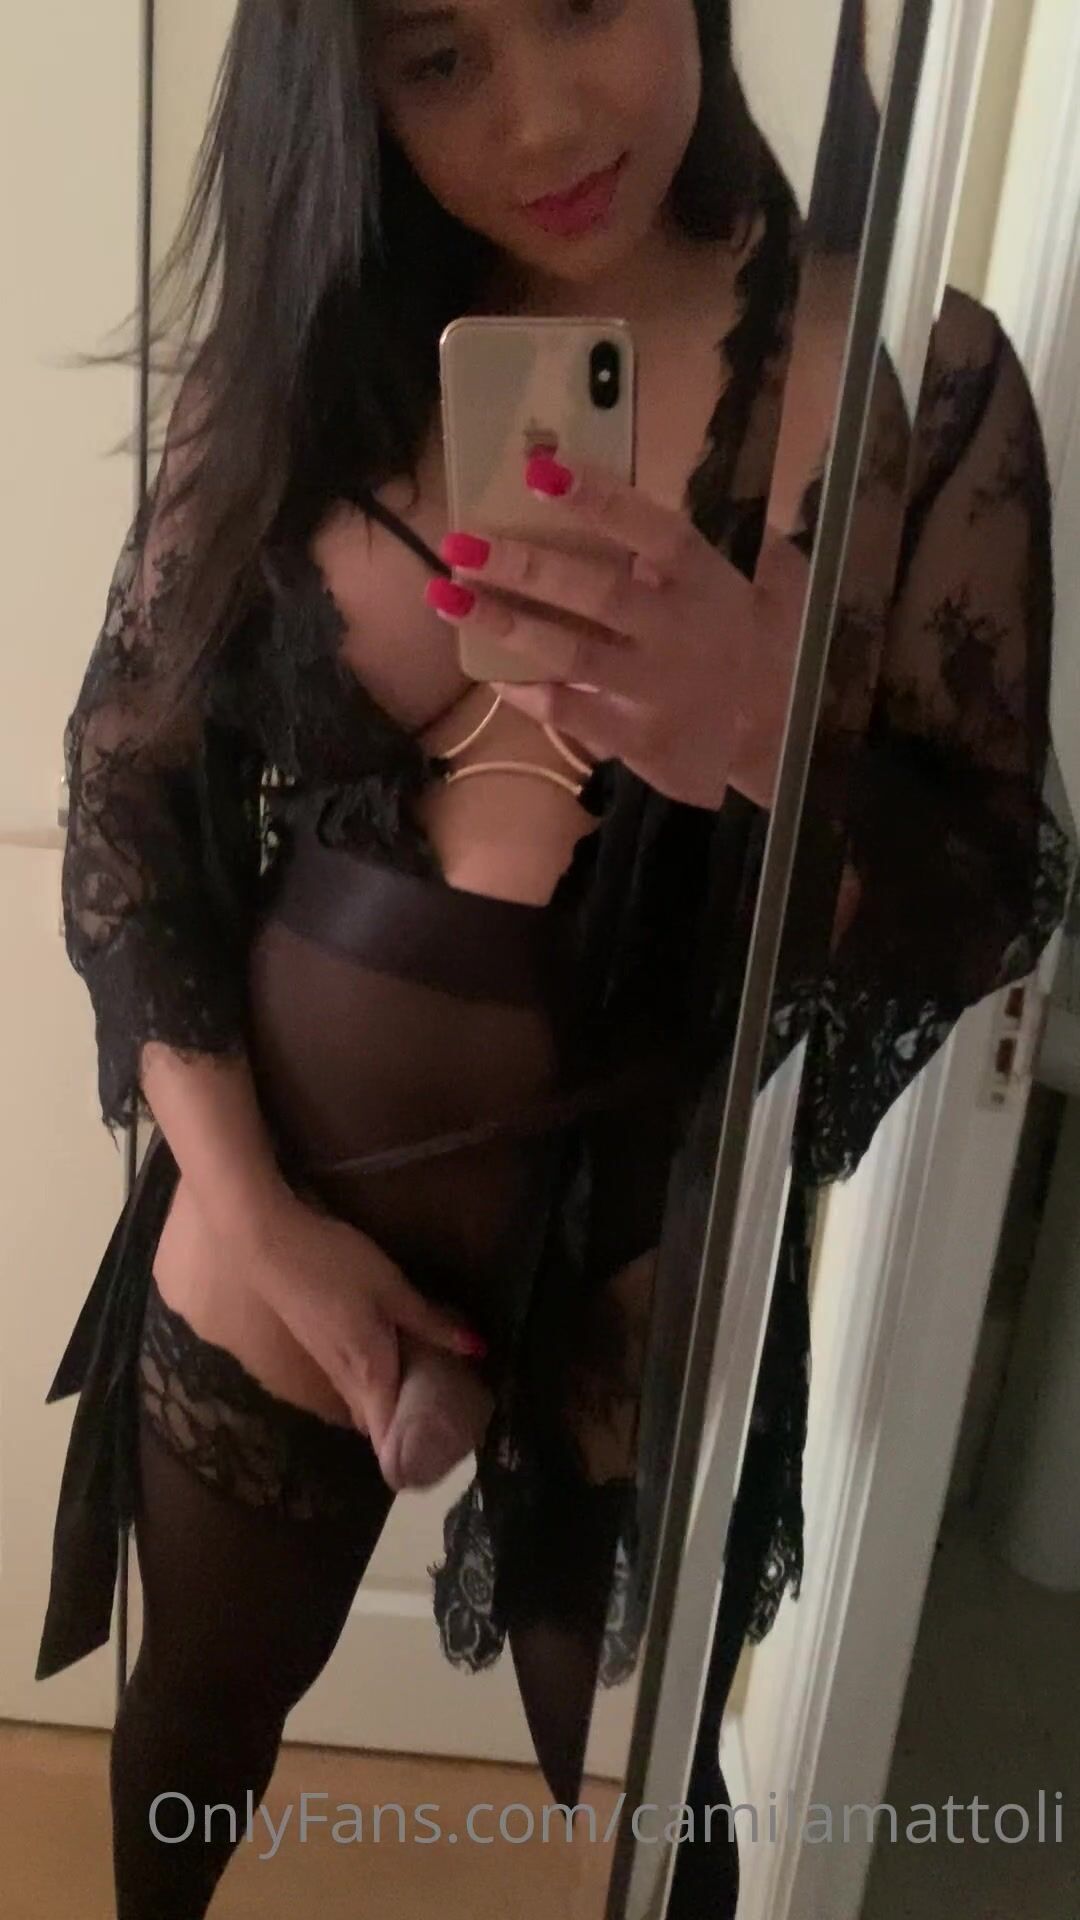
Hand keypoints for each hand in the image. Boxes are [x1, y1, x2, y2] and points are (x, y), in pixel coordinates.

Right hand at [232, 1187, 486, 1452]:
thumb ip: (430, 1322)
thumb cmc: (336, 1267)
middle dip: (402, 1434)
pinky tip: (391, 1366)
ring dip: (387, 1410)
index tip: (438, 1460)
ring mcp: (327, 1366)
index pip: (384, 1437)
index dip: (407, 1457)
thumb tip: (476, 1349)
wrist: (270, 1250)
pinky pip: (351, 1385)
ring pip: (362, 1404)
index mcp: (370, 1372)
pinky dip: (374, 1388)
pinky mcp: (317, 1349)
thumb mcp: (392, 1288)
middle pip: (374, 1425)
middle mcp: (346, 1380)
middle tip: (442, 1426)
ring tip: (425, 1400)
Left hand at [428, 452, 806, 809]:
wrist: (791, 747)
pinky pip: (573, 713)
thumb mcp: (786, 596)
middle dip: (524, 564)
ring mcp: (654, 688)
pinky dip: (531, 694)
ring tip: (446, 598)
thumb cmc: (780, 658)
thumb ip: (763, 552)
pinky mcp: (638, 738)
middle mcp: (677, 632)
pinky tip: (492, 675)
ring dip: (505, 623)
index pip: (652, 530)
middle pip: (595, 592)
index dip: (598, 499)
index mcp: (710, 584)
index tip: (540, 469)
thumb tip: (750, 509)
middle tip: (460, 542)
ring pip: (570, 652)